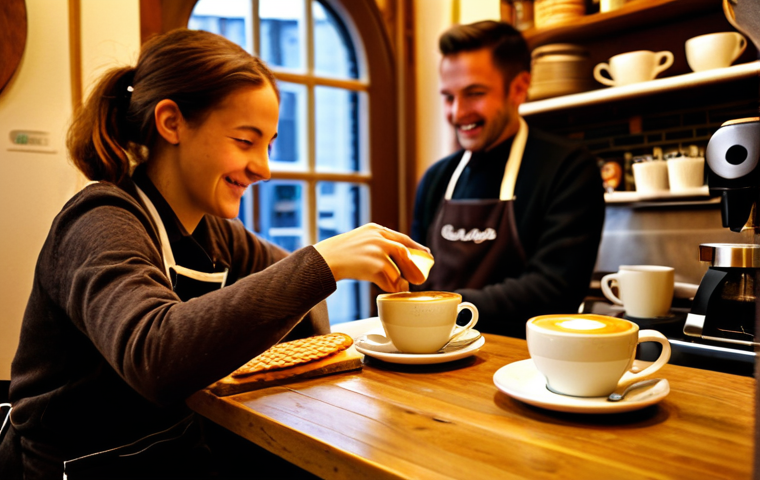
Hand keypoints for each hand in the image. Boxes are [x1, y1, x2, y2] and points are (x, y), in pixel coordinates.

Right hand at [313, 223, 430, 291]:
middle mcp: (378, 237)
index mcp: (376, 229)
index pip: (402, 238)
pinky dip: (391, 286)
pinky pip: (389, 279)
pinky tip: (390, 289)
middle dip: (414, 266)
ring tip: (402, 287)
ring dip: (400, 281)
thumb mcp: (360, 240)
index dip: (416, 247)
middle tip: (420, 278)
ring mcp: (376, 250)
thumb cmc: (340, 253)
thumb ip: (377, 244)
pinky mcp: (373, 265)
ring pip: (397, 268)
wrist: (323, 259)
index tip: (427, 254)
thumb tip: (397, 257)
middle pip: (405, 252)